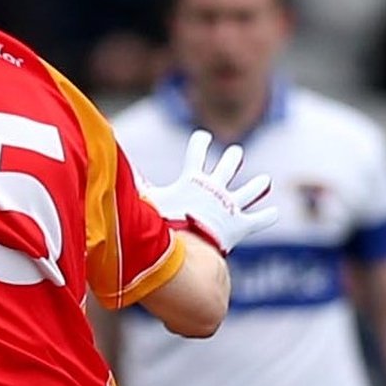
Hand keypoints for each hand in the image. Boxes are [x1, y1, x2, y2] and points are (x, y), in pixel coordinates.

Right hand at [143, 131, 275, 252]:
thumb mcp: (146, 202)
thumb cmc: (163, 225)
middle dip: (232, 160)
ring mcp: (229, 206)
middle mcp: (214, 189)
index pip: (197, 153)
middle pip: (227, 167)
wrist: (187, 248)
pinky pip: (258, 220)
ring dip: (256, 185)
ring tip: (265, 180)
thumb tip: (111, 168)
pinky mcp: (240, 225)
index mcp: (193, 181)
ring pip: (248, 191)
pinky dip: (267, 216)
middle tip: (235, 153)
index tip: (203, 137)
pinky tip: (274, 212)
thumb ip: (134, 186)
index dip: (200, 144)